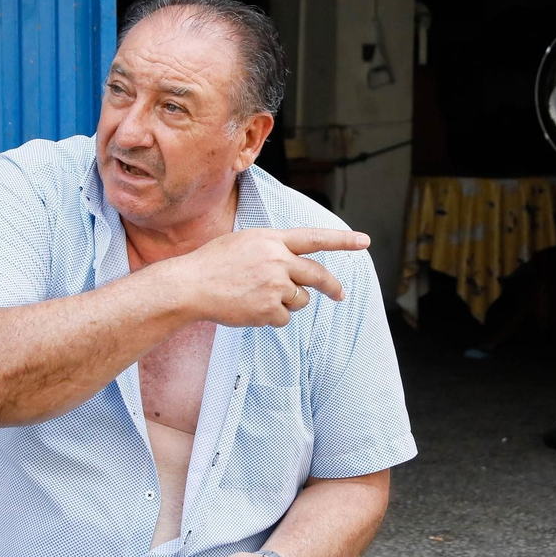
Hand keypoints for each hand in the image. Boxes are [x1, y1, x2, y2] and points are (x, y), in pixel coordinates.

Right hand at [169, 227, 370, 327]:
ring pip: (300, 300)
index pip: (315, 238)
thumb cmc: (213, 263)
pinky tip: (250, 308)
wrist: (191, 286)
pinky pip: (284, 318)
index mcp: (272, 239)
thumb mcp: (245, 242)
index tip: (364, 242)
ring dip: (287, 302)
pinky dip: (272, 317)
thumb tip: (294, 264)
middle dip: (332, 287)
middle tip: (340, 294)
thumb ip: (273, 249)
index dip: (342, 241)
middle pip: (317, 276)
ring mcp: (275, 286)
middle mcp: (278, 261)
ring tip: (258, 297)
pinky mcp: (269, 309)